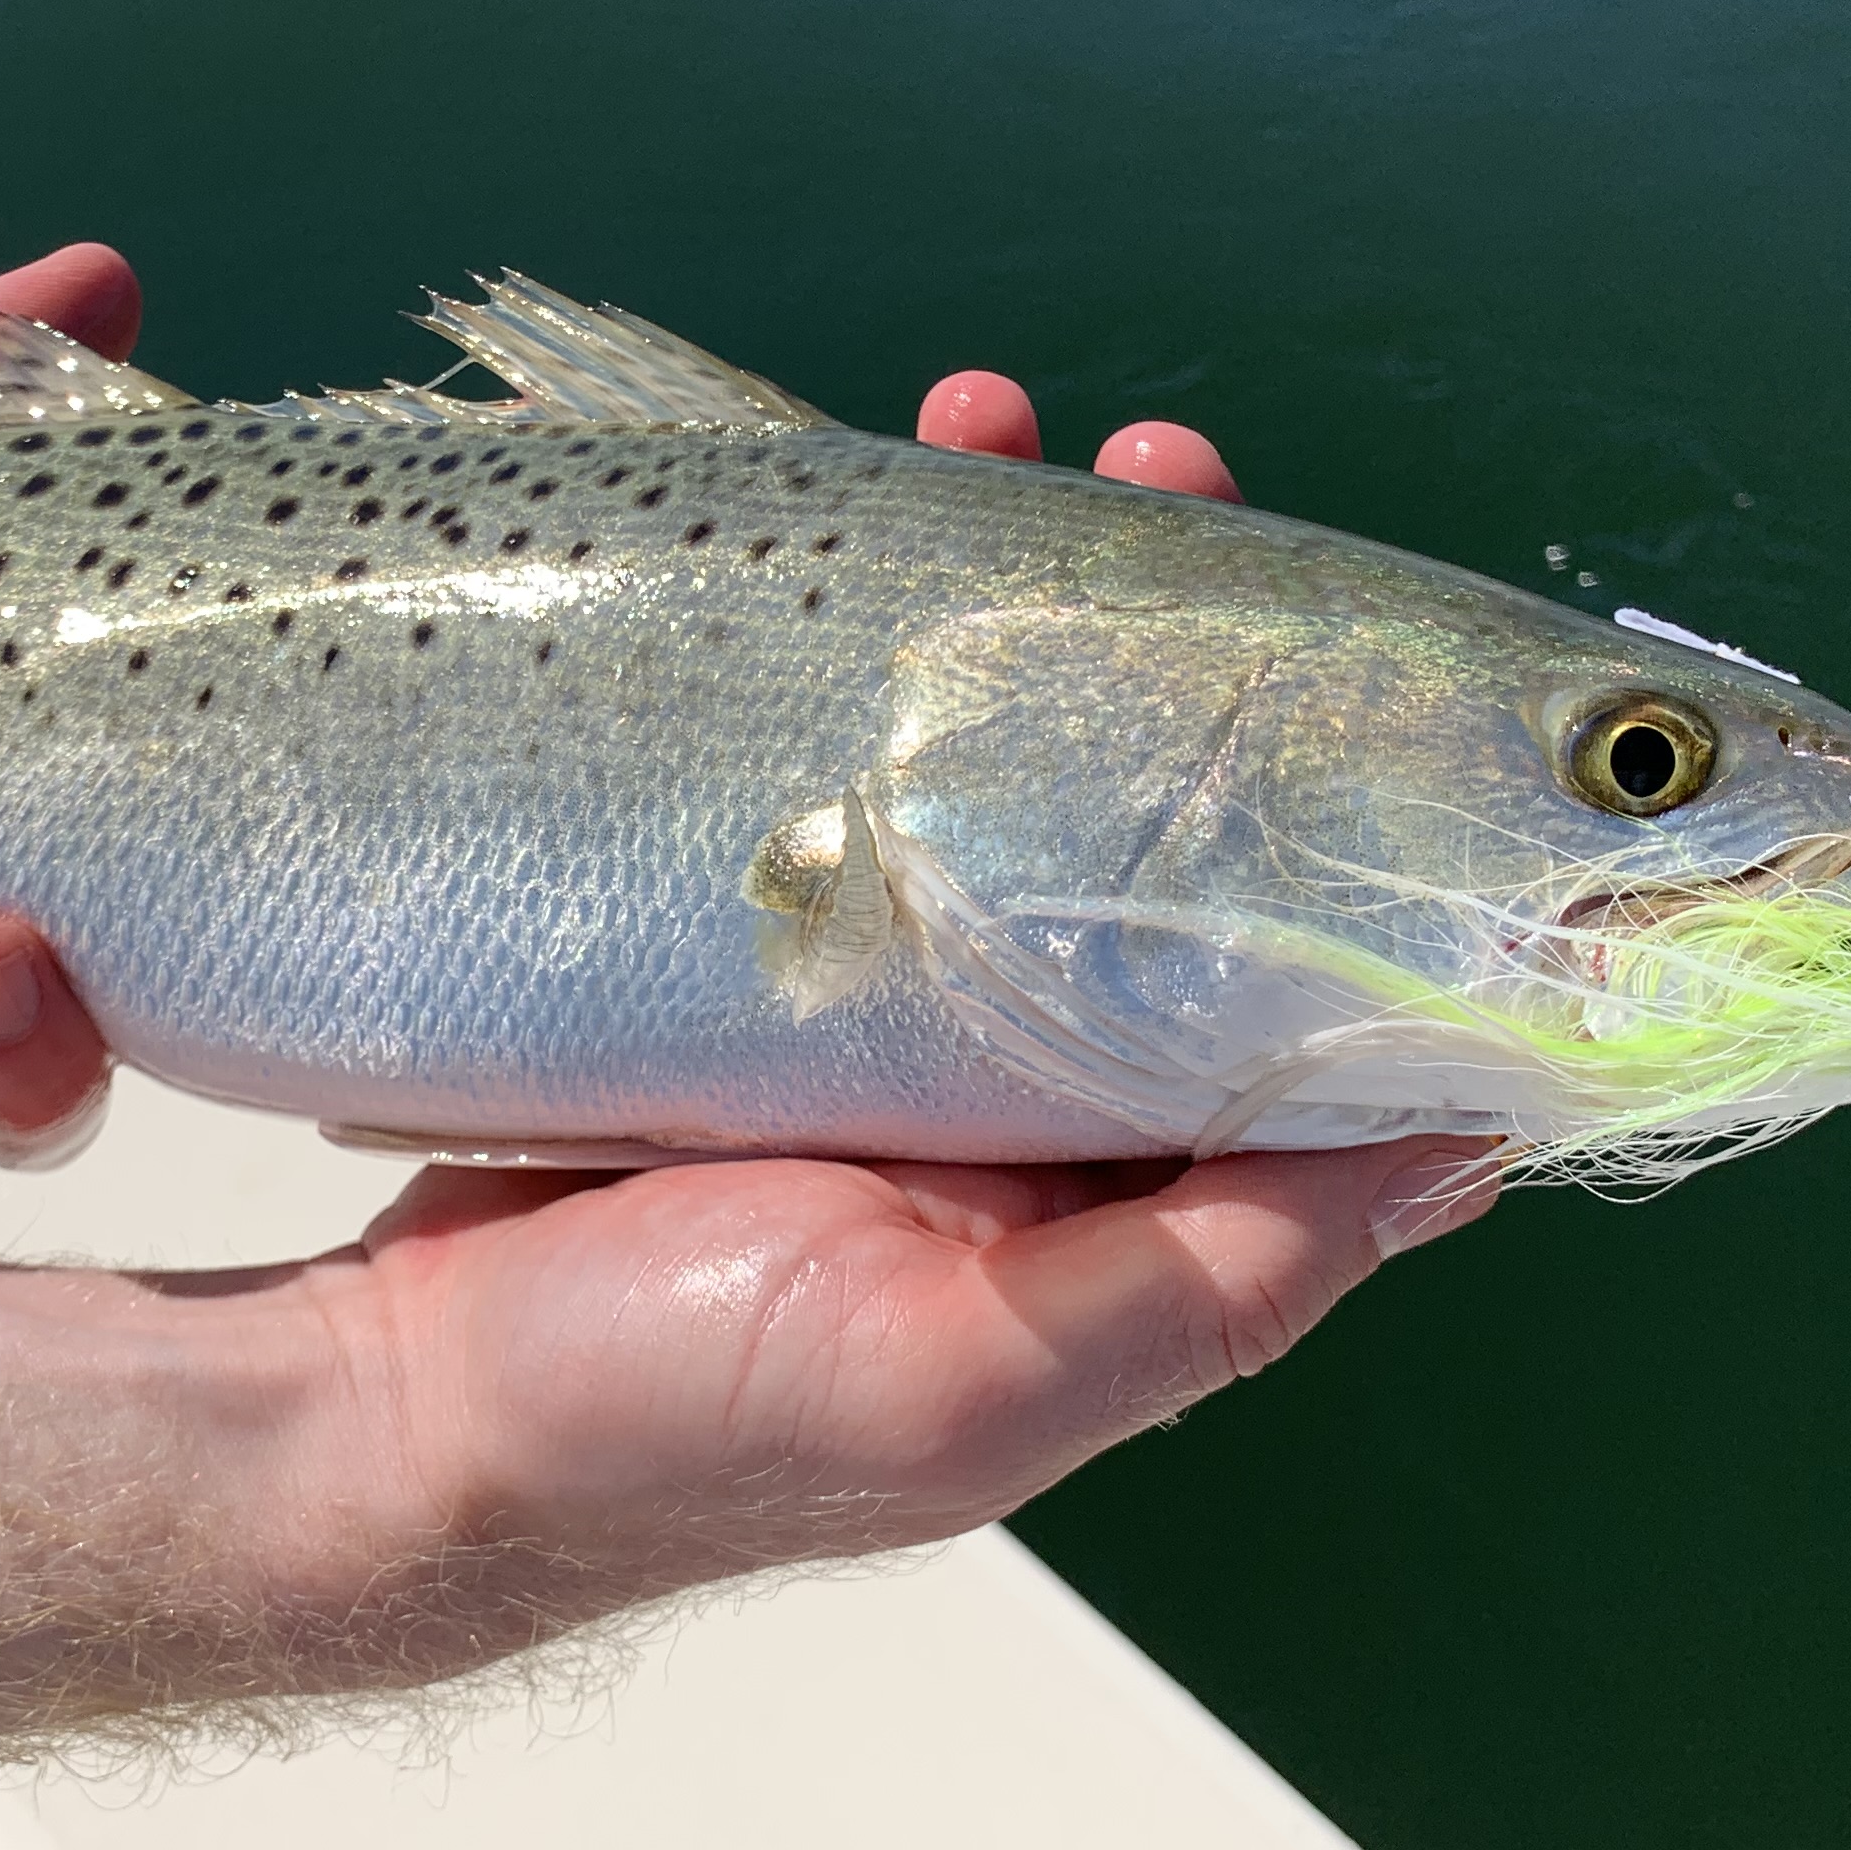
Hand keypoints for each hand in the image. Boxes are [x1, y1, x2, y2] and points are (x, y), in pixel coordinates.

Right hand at [292, 361, 1457, 1592]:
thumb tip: (1467, 1149)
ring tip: (981, 428)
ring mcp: (877, 1011)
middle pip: (1159, 828)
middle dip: (1175, 636)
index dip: (1351, 806)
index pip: (1297, 977)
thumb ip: (1211, 1278)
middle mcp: (1023, 1092)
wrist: (383, 1400)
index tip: (1357, 634)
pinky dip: (855, 653)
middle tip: (1152, 466)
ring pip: (999, 767)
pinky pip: (841, 776)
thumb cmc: (671, 1421)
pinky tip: (836, 522)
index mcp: (1116, 1194)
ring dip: (1011, 602)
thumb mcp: (967, 1381)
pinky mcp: (742, 952)